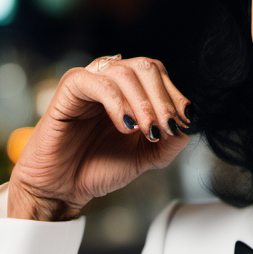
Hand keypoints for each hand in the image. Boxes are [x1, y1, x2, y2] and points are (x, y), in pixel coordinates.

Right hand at [8, 55, 191, 219]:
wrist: (64, 186)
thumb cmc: (99, 168)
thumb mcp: (146, 156)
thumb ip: (170, 142)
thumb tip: (188, 124)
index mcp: (129, 91)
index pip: (159, 75)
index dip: (175, 96)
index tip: (184, 122)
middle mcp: (111, 81)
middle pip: (146, 67)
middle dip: (163, 98)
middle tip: (166, 128)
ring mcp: (90, 82)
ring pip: (125, 72)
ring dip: (143, 103)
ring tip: (145, 131)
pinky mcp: (69, 89)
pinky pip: (96, 82)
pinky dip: (117, 102)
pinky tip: (125, 126)